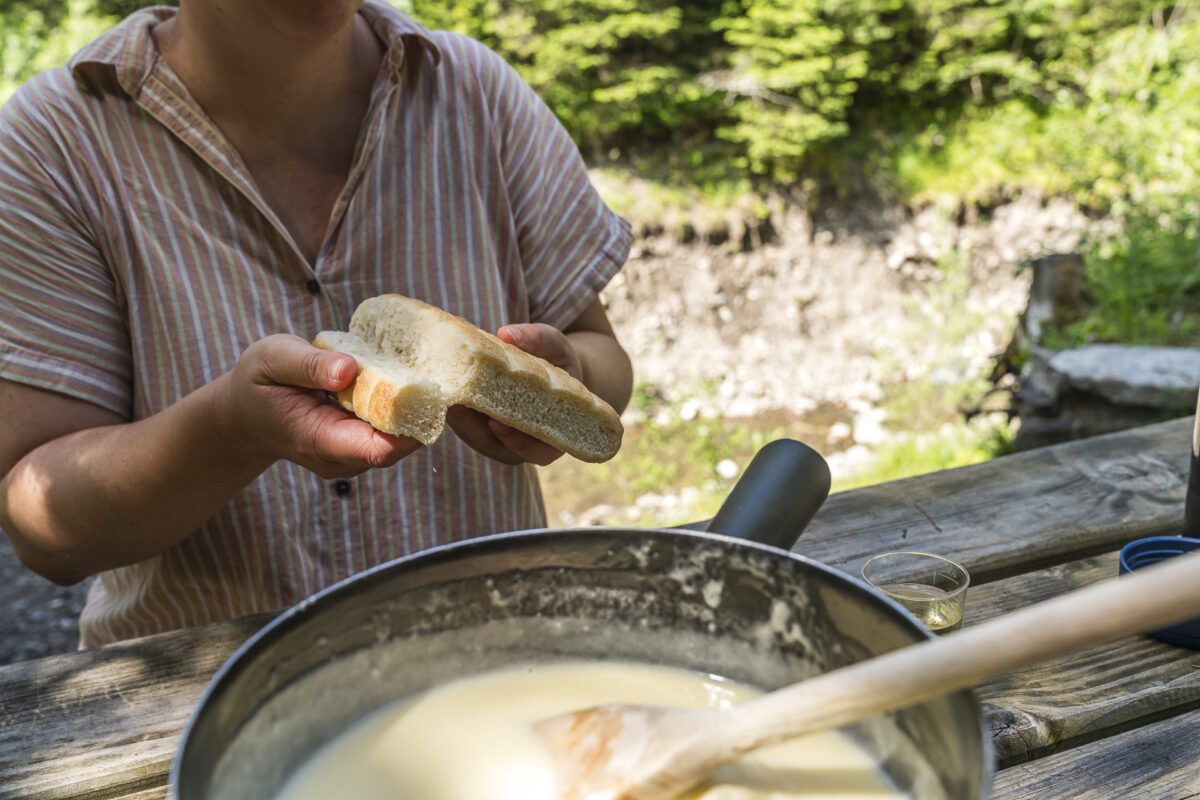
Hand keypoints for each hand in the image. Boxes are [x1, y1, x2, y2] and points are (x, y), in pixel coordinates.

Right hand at [223, 334, 420, 477]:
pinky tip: (399, 376)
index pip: (380, 449)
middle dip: (419, 409)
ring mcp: (353, 455)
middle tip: (432, 366)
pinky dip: (401, 404)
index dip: (411, 423)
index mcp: (320, 441)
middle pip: (400, 444)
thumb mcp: (271, 360)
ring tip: (417, 366)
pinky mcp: (360, 444)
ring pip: (400, 437)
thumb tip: (349, 369)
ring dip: (413, 405)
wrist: (244, 415)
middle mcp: (342, 458)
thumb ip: (308, 365)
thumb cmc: (257, 384)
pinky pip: (392, 429)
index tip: (427, 387)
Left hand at [445, 323, 578, 466]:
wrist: (542, 360)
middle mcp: (523, 440)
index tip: (497, 423)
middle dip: (473, 428)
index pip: (540, 451)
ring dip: (456, 419)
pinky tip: (438, 387)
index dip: (518, 442)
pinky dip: (450, 407)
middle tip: (455, 405)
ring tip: (442, 393)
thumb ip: (537, 339)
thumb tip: (507, 334)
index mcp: (553, 429)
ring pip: (473, 436)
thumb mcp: (553, 343)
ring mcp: (497, 436)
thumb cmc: (554, 355)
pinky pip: (462, 423)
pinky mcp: (476, 423)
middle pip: (496, 446)